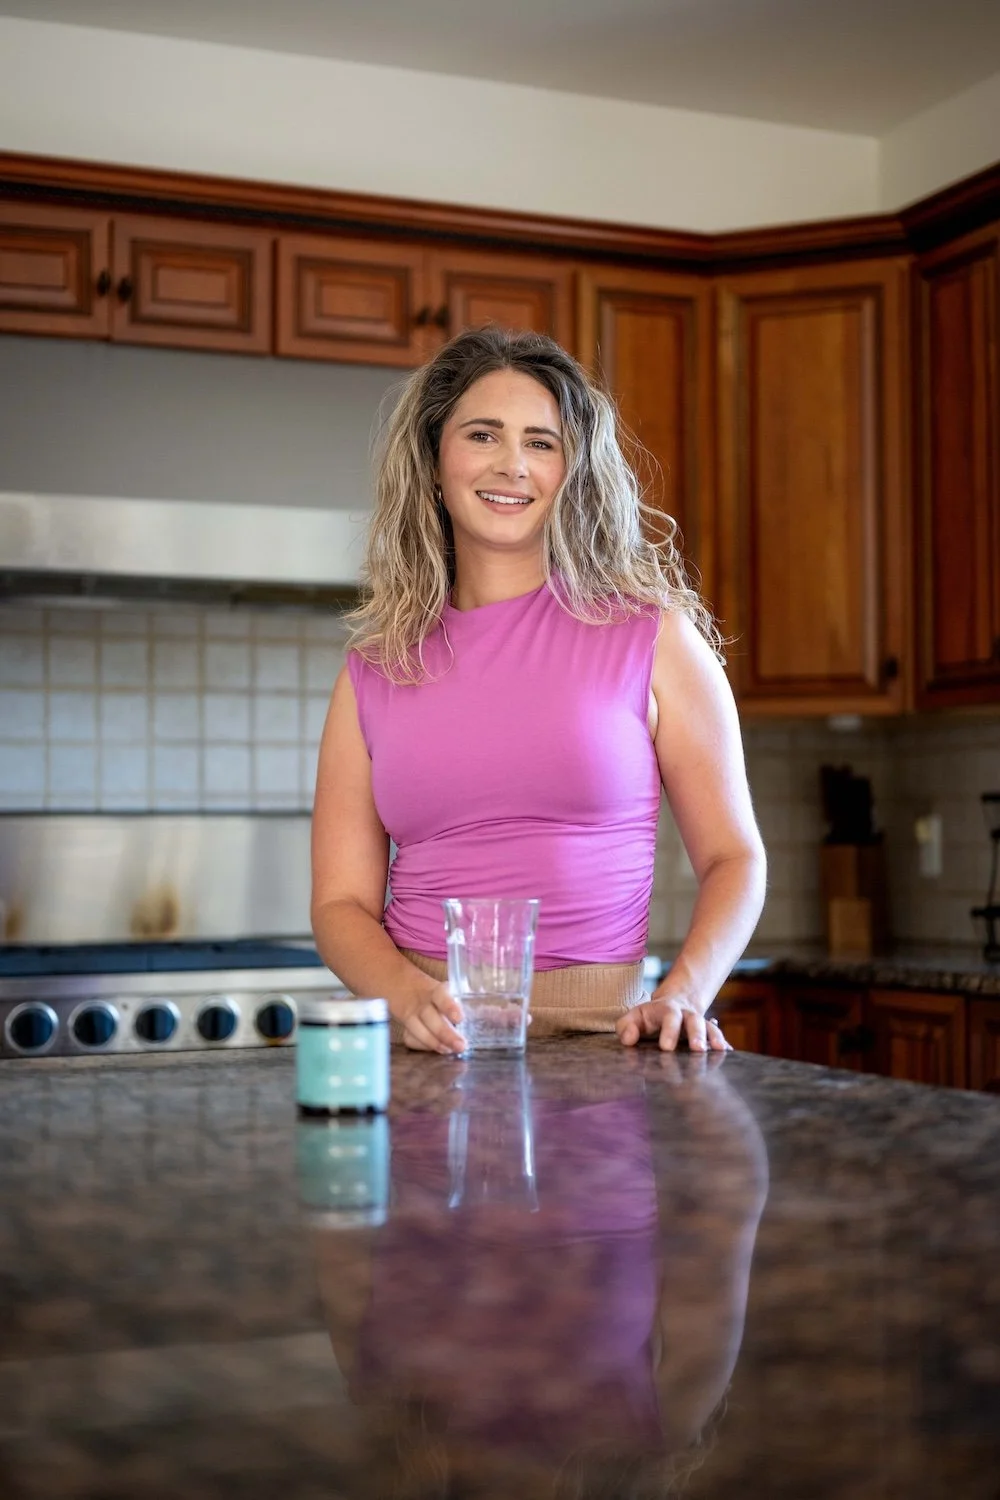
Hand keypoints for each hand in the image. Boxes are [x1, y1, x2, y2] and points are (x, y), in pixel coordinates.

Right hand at [398, 979, 466, 1054]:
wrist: (407, 989)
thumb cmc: (439, 995)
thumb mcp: (452, 992)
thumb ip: (471, 1004)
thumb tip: (497, 1016)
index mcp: (436, 991)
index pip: (441, 996)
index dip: (449, 1007)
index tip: (460, 1019)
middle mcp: (422, 1002)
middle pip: (430, 1017)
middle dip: (445, 1034)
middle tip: (460, 1046)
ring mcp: (411, 1015)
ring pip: (418, 1030)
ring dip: (434, 1043)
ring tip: (449, 1051)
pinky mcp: (405, 1027)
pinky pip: (410, 1039)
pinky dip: (422, 1047)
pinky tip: (435, 1049)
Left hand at [615, 993, 732, 1051]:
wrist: (672, 1005)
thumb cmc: (648, 1017)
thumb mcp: (633, 1017)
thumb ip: (626, 1027)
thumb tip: (629, 1040)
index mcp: (667, 1010)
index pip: (670, 1017)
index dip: (669, 1031)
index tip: (666, 1048)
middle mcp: (686, 1015)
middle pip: (694, 1020)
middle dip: (697, 1034)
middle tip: (697, 1049)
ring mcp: (699, 1023)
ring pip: (710, 1027)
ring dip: (714, 1038)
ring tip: (720, 1051)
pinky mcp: (707, 1033)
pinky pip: (718, 1036)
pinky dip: (724, 1044)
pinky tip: (729, 1054)